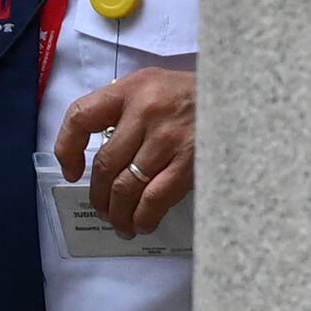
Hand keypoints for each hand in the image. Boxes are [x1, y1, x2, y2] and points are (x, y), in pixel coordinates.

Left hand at [58, 65, 196, 236]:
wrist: (243, 95)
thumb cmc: (194, 94)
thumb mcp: (154, 86)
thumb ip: (124, 111)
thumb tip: (100, 160)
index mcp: (130, 90)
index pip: (81, 117)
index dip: (67, 149)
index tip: (72, 173)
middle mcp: (145, 111)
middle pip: (105, 165)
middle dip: (99, 197)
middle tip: (104, 212)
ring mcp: (167, 137)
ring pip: (126, 187)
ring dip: (119, 214)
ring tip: (121, 224)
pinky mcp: (190, 161)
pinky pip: (155, 198)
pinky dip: (143, 217)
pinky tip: (142, 224)